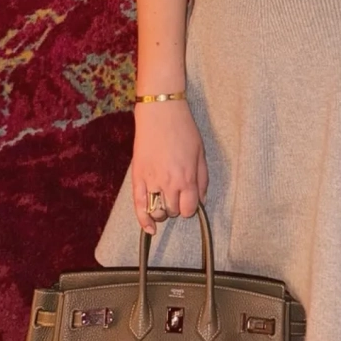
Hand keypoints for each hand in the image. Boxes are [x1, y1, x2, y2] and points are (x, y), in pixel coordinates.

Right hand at [131, 101, 208, 234]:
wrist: (160, 112)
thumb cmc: (183, 129)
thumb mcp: (200, 152)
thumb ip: (202, 178)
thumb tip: (202, 200)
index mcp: (187, 177)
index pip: (190, 208)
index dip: (191, 208)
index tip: (190, 202)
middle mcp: (169, 183)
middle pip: (174, 211)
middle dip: (177, 207)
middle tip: (177, 194)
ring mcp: (152, 181)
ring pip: (158, 211)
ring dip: (163, 212)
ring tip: (164, 202)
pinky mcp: (138, 177)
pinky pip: (139, 205)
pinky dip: (143, 220)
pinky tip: (149, 228)